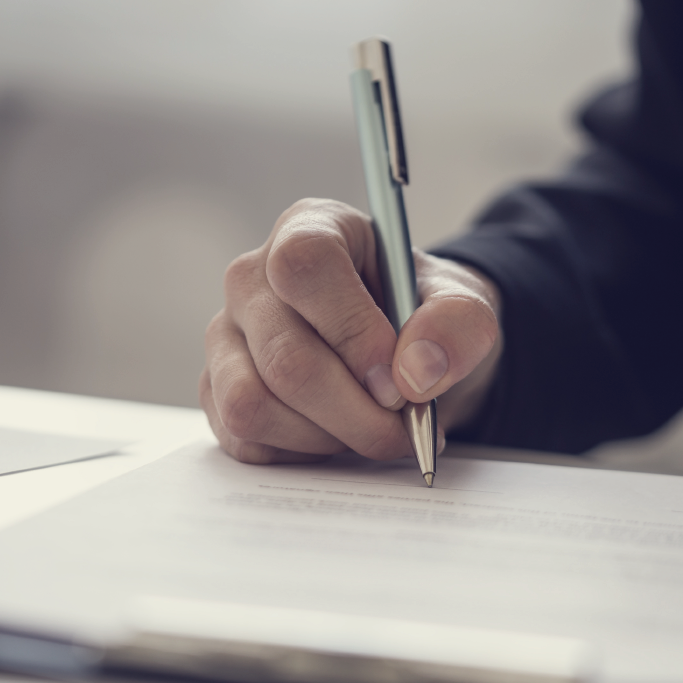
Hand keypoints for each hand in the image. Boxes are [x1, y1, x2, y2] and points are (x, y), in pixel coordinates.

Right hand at [201, 198, 501, 463]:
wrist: (406, 353)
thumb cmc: (425, 317)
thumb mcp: (466, 308)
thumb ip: (457, 326)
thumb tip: (415, 372)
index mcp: (310, 229)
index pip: (303, 265)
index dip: (352, 330)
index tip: (397, 381)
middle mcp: (252, 278)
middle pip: (283, 356)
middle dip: (355, 412)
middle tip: (404, 427)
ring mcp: (226, 336)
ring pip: (252, 403)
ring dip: (326, 436)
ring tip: (371, 428)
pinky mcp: (217, 390)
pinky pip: (243, 438)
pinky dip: (300, 453)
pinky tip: (336, 435)